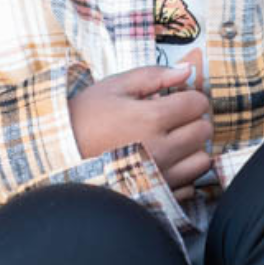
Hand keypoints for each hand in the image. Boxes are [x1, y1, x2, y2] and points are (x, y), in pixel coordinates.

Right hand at [69, 65, 213, 200]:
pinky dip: (182, 173)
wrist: (59, 157)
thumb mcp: (114, 87)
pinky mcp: (157, 195)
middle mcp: (161, 150)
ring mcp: (161, 176)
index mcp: (151, 118)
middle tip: (169, 120)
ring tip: (168, 143)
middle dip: (192, 121)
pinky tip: (162, 164)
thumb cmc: (83, 119)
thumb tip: (188, 69)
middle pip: (204, 131)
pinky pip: (190, 185)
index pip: (198, 103)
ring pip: (202, 160)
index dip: (189, 97)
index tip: (175, 100)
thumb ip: (154, 75)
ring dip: (191, 149)